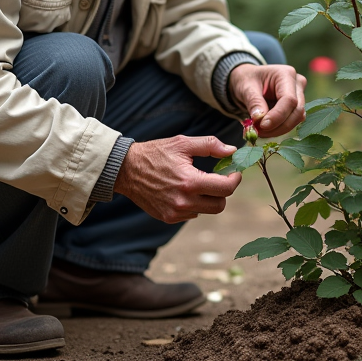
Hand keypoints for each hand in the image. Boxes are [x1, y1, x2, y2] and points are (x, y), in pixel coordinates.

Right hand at [113, 136, 241, 223]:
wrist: (126, 169)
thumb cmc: (155, 153)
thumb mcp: (182, 143)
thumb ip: (210, 145)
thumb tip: (232, 151)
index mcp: (190, 182)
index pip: (226, 189)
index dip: (235, 179)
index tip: (234, 172)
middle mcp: (184, 202)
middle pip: (220, 205)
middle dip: (223, 191)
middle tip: (218, 178)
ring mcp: (175, 213)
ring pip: (206, 211)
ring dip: (209, 198)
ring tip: (199, 183)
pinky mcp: (168, 218)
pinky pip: (192, 214)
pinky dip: (194, 204)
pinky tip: (184, 191)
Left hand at [228, 63, 306, 136]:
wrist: (248, 81)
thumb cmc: (247, 79)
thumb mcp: (246, 88)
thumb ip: (254, 102)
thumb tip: (260, 119)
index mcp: (286, 74)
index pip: (289, 99)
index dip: (277, 115)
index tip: (262, 126)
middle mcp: (297, 84)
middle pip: (297, 111)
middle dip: (278, 125)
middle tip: (259, 132)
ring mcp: (299, 95)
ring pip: (297, 119)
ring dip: (279, 129)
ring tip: (259, 131)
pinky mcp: (296, 106)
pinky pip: (292, 121)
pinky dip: (279, 129)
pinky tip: (265, 130)